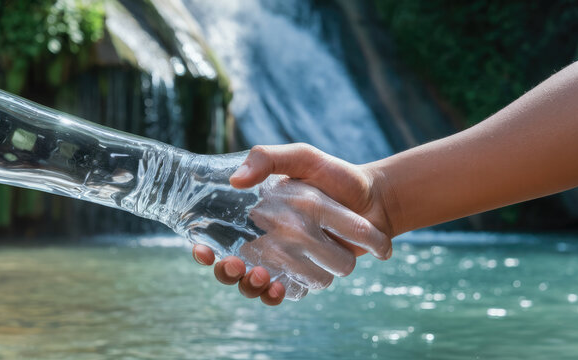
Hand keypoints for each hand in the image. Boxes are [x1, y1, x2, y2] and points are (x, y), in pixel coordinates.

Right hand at [193, 143, 394, 304]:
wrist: (375, 200)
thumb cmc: (335, 176)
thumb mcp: (302, 157)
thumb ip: (269, 159)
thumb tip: (236, 179)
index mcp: (257, 217)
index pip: (219, 237)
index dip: (205, 249)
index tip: (202, 250)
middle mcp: (267, 243)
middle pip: (233, 270)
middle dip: (227, 273)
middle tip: (233, 265)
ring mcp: (286, 264)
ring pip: (255, 286)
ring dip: (253, 285)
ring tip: (261, 275)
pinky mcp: (306, 278)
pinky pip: (285, 294)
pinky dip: (277, 296)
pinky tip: (278, 289)